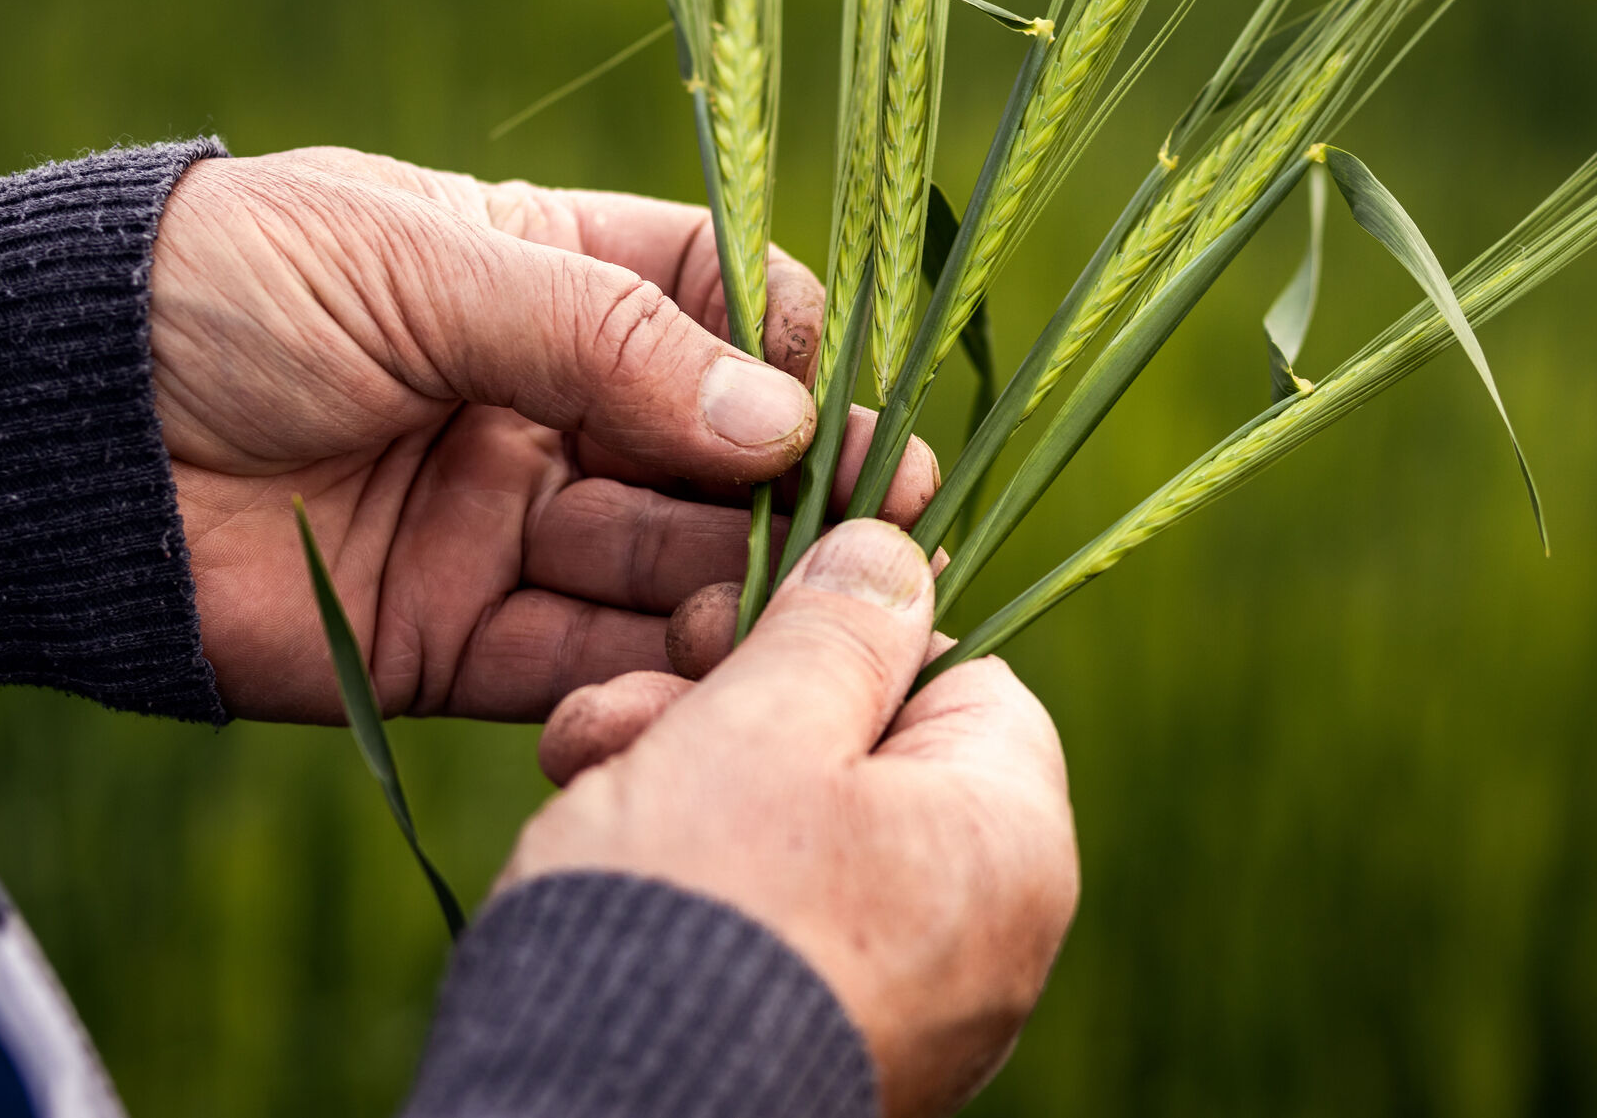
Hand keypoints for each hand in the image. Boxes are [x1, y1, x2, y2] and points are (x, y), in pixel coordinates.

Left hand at [150, 147, 936, 721]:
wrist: (56, 432)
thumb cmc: (226, 289)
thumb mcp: (421, 264)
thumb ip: (604, 338)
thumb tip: (783, 418)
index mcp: (543, 279)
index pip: (714, 299)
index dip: (788, 343)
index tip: (839, 391)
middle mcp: (547, 407)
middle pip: (711, 451)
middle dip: (795, 486)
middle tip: (879, 524)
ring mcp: (508, 527)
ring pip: (663, 567)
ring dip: (735, 587)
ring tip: (795, 606)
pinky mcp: (460, 641)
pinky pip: (579, 666)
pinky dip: (645, 676)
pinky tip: (704, 670)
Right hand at [506, 520, 1079, 1117]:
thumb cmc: (699, 908)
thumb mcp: (763, 721)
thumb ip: (838, 625)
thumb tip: (891, 552)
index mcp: (1011, 842)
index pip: (961, 675)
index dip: (844, 633)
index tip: (739, 625)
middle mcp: (985, 937)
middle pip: (865, 752)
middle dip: (733, 703)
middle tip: (631, 696)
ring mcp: (908, 1004)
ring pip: (801, 829)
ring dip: (688, 771)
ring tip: (585, 762)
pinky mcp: (824, 1043)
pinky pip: (774, 918)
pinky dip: (696, 870)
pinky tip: (597, 844)